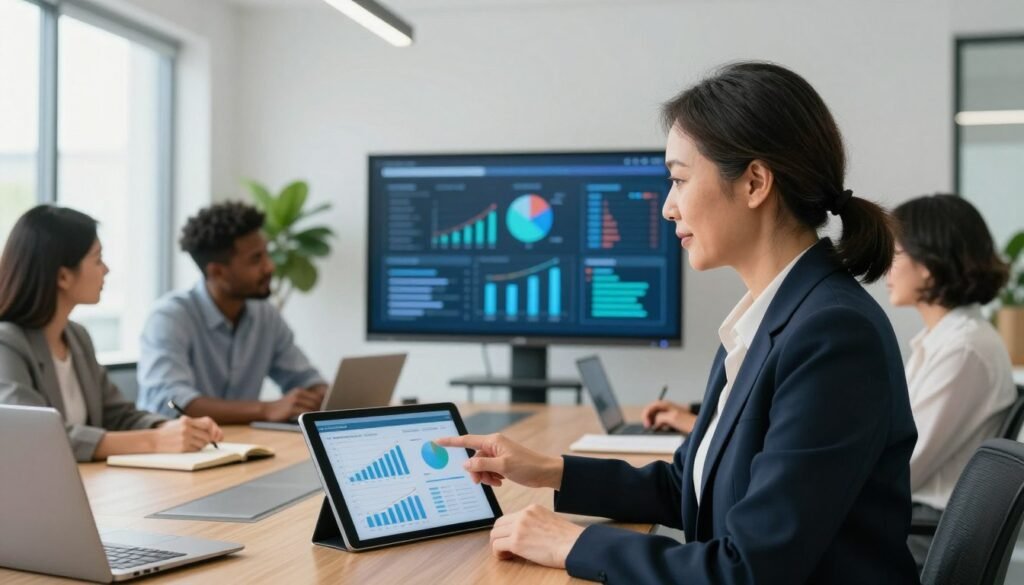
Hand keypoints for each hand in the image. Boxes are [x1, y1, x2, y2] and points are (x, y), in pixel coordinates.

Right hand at [153, 416, 222, 451]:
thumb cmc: (169, 432)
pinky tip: (188, 447)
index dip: (214, 429)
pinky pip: (196, 449)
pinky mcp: (183, 447)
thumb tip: (214, 433)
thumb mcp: (181, 423)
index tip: (216, 434)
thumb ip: (196, 425)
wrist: (154, 440)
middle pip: (207, 435)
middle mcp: (187, 428)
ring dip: (201, 445)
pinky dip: (195, 449)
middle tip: (204, 441)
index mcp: (187, 420)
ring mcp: (185, 438)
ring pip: (203, 443)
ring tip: (192, 443)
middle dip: (208, 439)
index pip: (208, 423)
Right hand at [262, 387, 324, 421]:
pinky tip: (311, 420)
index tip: (330, 407)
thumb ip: (306, 401)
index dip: (326, 401)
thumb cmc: (283, 410)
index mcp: (300, 391)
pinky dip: (310, 416)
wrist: (266, 411)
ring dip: (317, 412)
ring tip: (318, 418)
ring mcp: (294, 400)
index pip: (319, 394)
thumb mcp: (294, 401)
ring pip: (313, 405)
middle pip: (318, 400)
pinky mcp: (291, 408)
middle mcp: (298, 393)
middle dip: (323, 407)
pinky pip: (305, 412)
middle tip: (325, 415)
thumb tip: (322, 407)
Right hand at [435, 434, 562, 488]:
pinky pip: (489, 470)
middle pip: (474, 459)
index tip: (437, 441)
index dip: (451, 442)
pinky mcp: (502, 463)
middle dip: (476, 472)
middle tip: (483, 481)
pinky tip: (501, 481)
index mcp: (493, 441)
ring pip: (481, 467)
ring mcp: (498, 454)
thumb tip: (466, 465)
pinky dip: (492, 478)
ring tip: (497, 482)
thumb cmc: (528, 466)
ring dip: (486, 476)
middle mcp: (494, 445)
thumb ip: (482, 465)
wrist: (545, 473)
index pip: (467, 440)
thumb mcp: (503, 467)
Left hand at [489, 504, 583, 567]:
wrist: (574, 545)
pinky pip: (497, 546)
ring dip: (497, 545)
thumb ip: (534, 523)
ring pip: (495, 534)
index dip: (507, 530)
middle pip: (498, 524)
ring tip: (507, 553)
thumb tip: (524, 534)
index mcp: (531, 509)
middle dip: (499, 536)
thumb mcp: (549, 520)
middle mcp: (523, 515)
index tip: (511, 539)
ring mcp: (519, 528)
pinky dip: (498, 553)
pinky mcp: (517, 542)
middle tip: (506, 547)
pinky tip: (507, 557)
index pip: (510, 517)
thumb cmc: (567, 538)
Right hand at [641, 400, 696, 432]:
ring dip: (652, 421)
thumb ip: (660, 417)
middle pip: (652, 410)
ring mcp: (669, 413)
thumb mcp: (672, 418)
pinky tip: (658, 428)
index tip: (647, 424)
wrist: (698, 428)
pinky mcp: (672, 419)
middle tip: (647, 426)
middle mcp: (667, 407)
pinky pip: (661, 420)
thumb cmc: (687, 422)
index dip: (646, 414)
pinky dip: (657, 424)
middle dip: (648, 417)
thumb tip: (655, 420)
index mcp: (666, 404)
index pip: (651, 406)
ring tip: (651, 427)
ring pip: (656, 415)